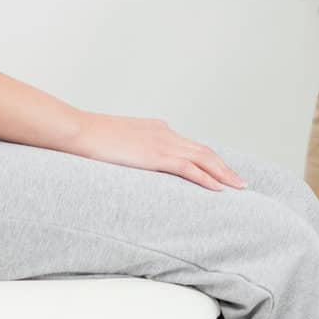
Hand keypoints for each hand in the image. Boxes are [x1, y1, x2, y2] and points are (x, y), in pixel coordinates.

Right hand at [72, 111, 247, 191]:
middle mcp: (164, 132)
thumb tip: (132, 165)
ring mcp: (161, 143)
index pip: (189, 145)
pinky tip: (219, 189)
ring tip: (238, 187)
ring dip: (223, 173)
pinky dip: (206, 178)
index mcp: (156, 128)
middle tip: (239, 182)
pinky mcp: (156, 155)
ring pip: (203, 158)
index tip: (220, 172)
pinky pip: (189, 168)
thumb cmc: (89, 139)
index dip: (207, 160)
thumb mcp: (116, 143)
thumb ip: (131, 151)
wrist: (79, 131)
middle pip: (203, 151)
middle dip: (223, 167)